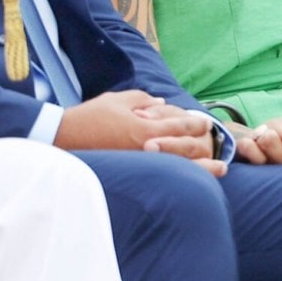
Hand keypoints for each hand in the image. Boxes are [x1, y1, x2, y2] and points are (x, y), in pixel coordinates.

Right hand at [56, 91, 226, 176]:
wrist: (60, 140)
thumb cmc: (88, 118)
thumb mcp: (115, 101)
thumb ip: (142, 99)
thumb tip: (162, 102)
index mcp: (144, 129)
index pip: (178, 126)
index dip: (195, 123)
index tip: (206, 123)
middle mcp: (146, 149)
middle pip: (185, 149)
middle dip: (205, 148)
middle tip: (220, 148)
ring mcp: (140, 164)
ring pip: (178, 168)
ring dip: (201, 169)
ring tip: (221, 170)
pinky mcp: (131, 175)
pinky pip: (161, 178)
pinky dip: (179, 178)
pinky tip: (191, 181)